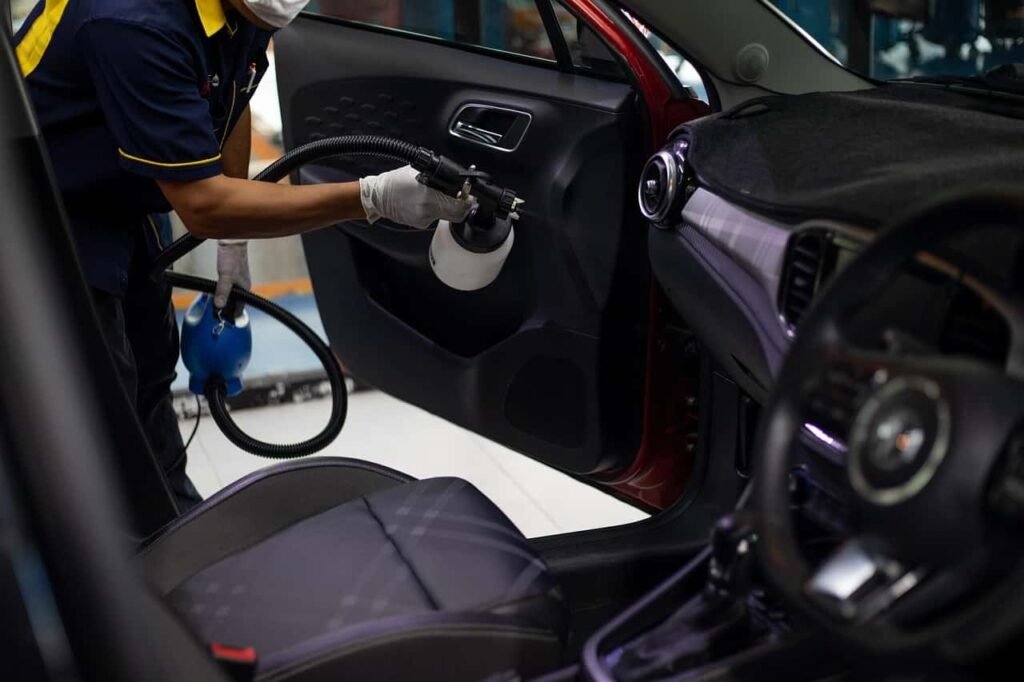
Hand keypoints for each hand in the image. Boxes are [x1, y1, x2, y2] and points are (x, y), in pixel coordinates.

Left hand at [214, 240, 251, 311]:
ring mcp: (238, 279)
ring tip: (215, 305)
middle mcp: (243, 285)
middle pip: (236, 302)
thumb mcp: (225, 276)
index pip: (240, 307)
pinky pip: (229, 287)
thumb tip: (219, 305)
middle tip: (217, 314)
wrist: (232, 240)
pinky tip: (216, 291)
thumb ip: (222, 291)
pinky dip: (223, 292)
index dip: (232, 315)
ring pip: (232, 295)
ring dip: (225, 300)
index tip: (224, 321)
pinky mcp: (233, 273)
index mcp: (244, 288)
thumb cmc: (232, 256)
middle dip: (228, 309)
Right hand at [359, 165, 473, 228]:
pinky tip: (427, 202)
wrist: (378, 197)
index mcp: (428, 195)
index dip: (468, 201)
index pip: (459, 205)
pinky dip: (436, 210)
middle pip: (457, 214)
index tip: (471, 195)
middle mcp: (427, 210)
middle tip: (463, 197)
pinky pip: (436, 217)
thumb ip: (440, 177)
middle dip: (462, 206)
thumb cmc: (395, 182)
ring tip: (440, 195)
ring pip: (447, 216)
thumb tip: (457, 182)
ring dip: (449, 207)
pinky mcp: (420, 224)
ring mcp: (423, 219)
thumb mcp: (419, 172)